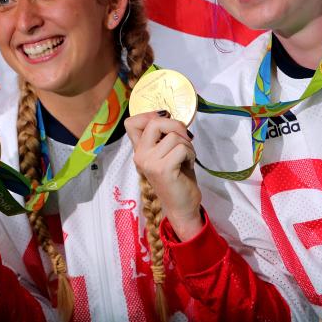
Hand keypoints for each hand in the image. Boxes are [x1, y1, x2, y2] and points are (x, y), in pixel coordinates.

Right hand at [125, 111, 202, 240]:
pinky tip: (188, 164)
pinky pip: (181, 148)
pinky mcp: (163, 169)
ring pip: (174, 136)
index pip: (131, 123)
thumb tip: (170, 115)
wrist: (182, 206)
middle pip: (155, 122)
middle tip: (186, 138)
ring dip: (188, 145)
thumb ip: (163, 137)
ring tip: (187, 158)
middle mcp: (140, 155)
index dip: (149, 114)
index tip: (165, 119)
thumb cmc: (178, 178)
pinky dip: (190, 154)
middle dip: (176, 125)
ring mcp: (149, 162)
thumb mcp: (167, 153)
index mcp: (139, 150)